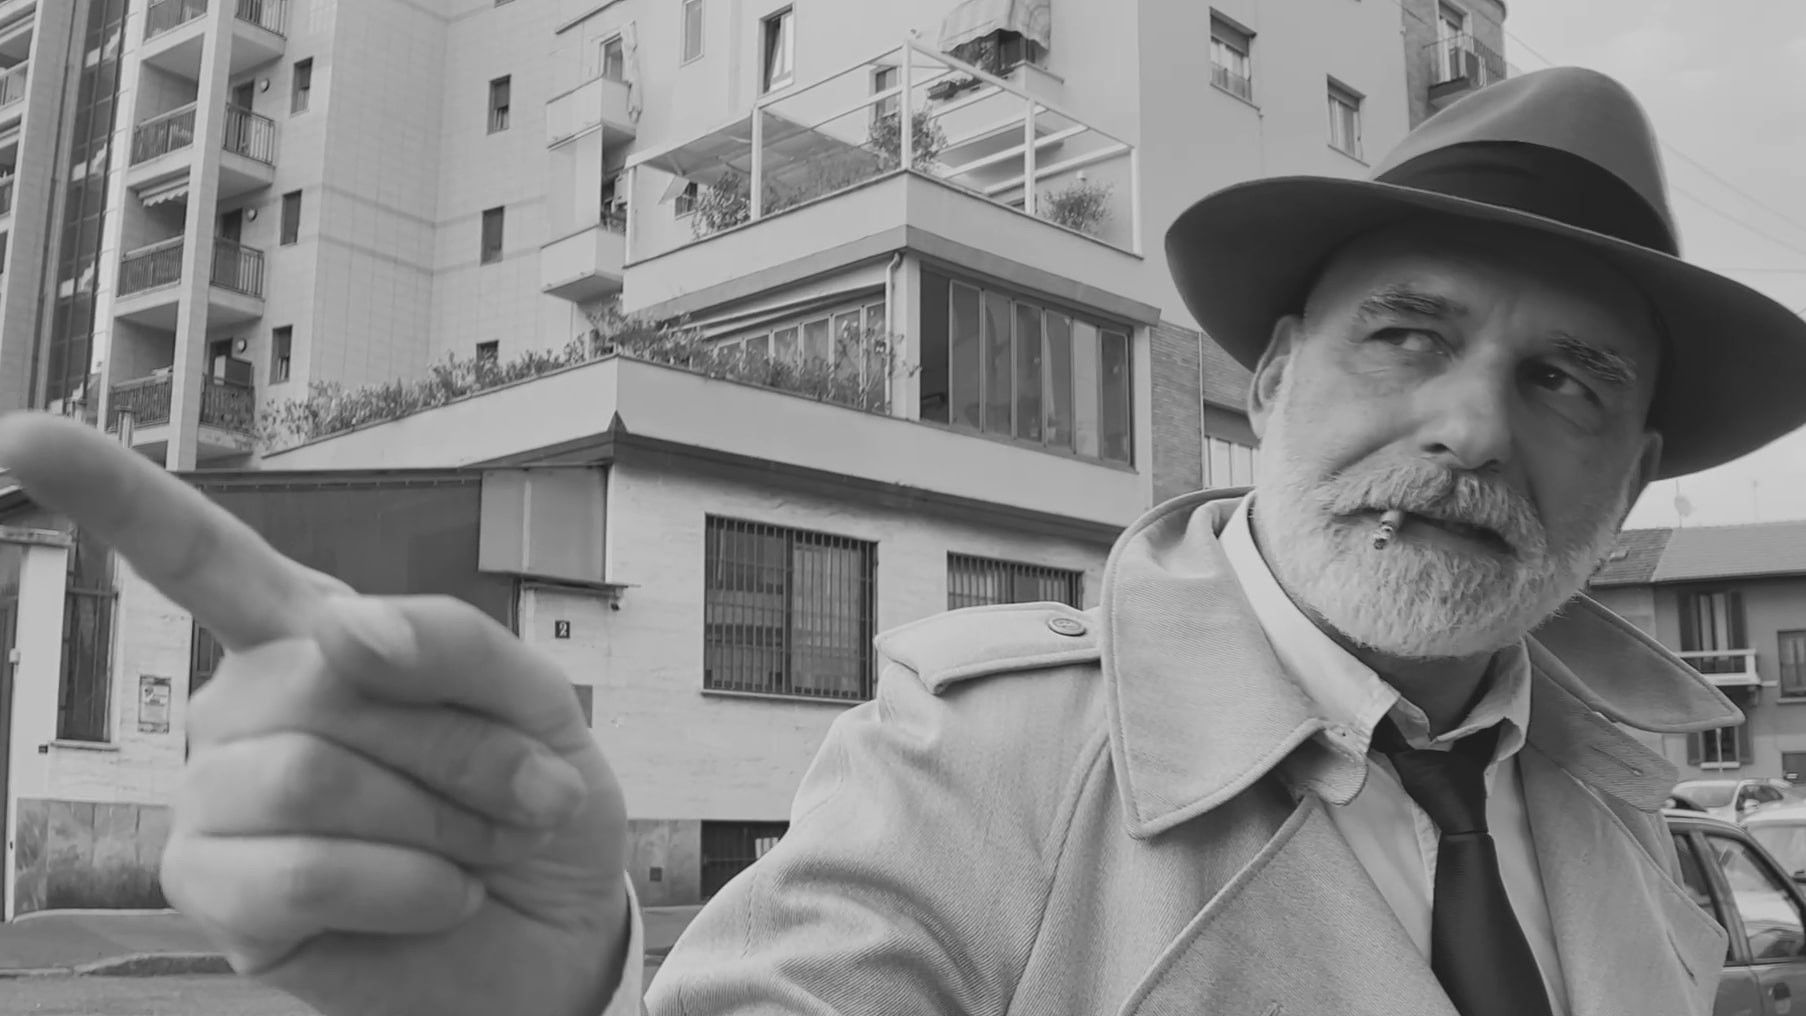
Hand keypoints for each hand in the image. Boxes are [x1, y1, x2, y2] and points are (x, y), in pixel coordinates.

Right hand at [0, 413, 632, 1015]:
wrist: (554, 936)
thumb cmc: (533, 808)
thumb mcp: (536, 704)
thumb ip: (453, 643)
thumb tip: (341, 627)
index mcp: (308, 639)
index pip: (200, 555)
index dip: (111, 494)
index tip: (22, 434)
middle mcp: (241, 709)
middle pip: (324, 683)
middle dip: (459, 744)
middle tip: (523, 796)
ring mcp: (216, 802)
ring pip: (310, 775)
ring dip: (440, 821)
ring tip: (476, 851)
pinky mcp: (216, 897)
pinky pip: (305, 872)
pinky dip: (407, 887)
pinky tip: (442, 898)